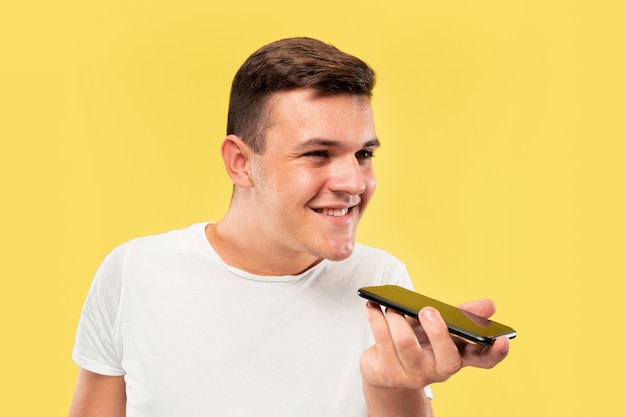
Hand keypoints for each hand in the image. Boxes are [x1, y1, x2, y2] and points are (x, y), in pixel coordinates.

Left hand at [360, 299, 509, 389]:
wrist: (382, 365)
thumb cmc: (416, 340)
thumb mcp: (438, 324)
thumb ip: (461, 314)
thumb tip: (490, 305)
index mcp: (456, 356)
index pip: (483, 360)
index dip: (495, 353)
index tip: (502, 339)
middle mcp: (438, 371)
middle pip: (448, 360)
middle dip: (438, 333)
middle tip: (428, 310)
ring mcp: (414, 376)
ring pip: (407, 345)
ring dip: (397, 319)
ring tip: (390, 306)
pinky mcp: (389, 374)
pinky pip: (383, 343)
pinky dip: (377, 319)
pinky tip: (373, 306)